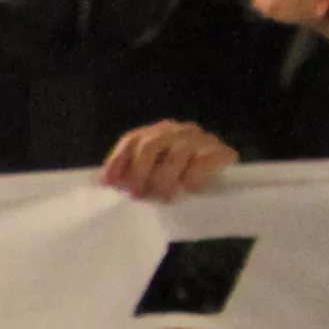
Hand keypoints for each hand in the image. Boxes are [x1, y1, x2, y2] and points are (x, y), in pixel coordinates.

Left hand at [98, 123, 234, 202]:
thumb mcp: (150, 182)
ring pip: (178, 152)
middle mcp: (178, 131)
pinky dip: (195, 175)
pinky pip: (206, 159)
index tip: (109, 184)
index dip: (118, 161)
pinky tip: (190, 188)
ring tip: (166, 197)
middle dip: (141, 173)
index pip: (132, 140)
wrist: (227, 191)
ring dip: (167, 178)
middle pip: (152, 144)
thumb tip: (101, 185)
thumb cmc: (178, 188)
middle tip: (139, 195)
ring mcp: (201, 139)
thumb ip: (129, 178)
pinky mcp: (223, 152)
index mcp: (157, 134)